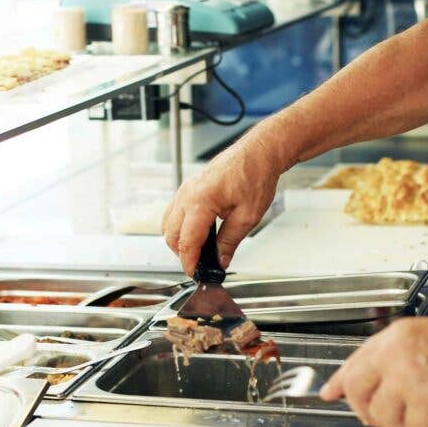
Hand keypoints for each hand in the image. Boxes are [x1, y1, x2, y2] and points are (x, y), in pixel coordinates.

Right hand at [162, 129, 286, 275]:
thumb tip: (220, 260)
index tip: (196, 274)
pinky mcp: (189, 188)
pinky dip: (181, 227)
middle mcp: (188, 194)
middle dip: (183, 253)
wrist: (258, 152)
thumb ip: (230, 242)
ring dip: (180, 240)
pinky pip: (174, 212)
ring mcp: (186, 190)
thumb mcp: (247, 217)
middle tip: (201, 265)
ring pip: (168, 224)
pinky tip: (199, 233)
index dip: (189, 262)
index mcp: (201, 201)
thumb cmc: (255, 175)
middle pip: (171, 235)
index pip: (186, 241)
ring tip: (200, 250)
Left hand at [320, 317, 427, 426]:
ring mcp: (409, 385)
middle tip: (379, 412)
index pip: (353, 365)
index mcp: (392, 339)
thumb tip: (351, 380)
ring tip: (422, 405)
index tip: (330, 393)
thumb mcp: (419, 334)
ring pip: (383, 418)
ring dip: (399, 419)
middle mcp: (395, 359)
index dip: (340, 383)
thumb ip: (384, 355)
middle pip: (359, 396)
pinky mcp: (426, 408)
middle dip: (366, 409)